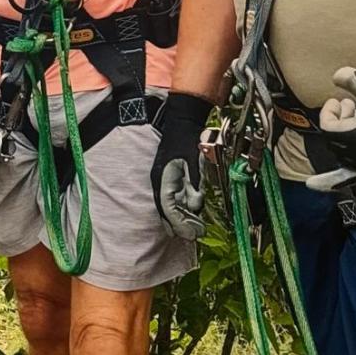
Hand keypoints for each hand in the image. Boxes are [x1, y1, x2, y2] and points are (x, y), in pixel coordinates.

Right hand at [151, 92, 213, 239]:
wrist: (182, 120)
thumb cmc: (188, 139)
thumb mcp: (194, 162)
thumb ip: (195, 185)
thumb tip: (196, 204)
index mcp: (163, 179)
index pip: (169, 209)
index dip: (181, 224)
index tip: (193, 234)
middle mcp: (160, 183)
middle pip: (167, 212)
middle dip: (180, 226)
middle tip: (195, 234)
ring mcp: (163, 180)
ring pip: (168, 208)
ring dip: (180, 219)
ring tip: (194, 229)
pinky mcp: (168, 178)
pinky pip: (171, 200)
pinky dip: (179, 210)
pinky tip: (189, 214)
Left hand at [312, 67, 355, 180]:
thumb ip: (353, 80)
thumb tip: (335, 77)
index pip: (328, 128)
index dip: (329, 112)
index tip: (339, 101)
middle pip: (332, 140)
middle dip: (338, 121)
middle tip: (352, 106)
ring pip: (339, 153)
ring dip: (342, 137)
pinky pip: (348, 177)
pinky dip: (330, 181)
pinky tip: (311, 185)